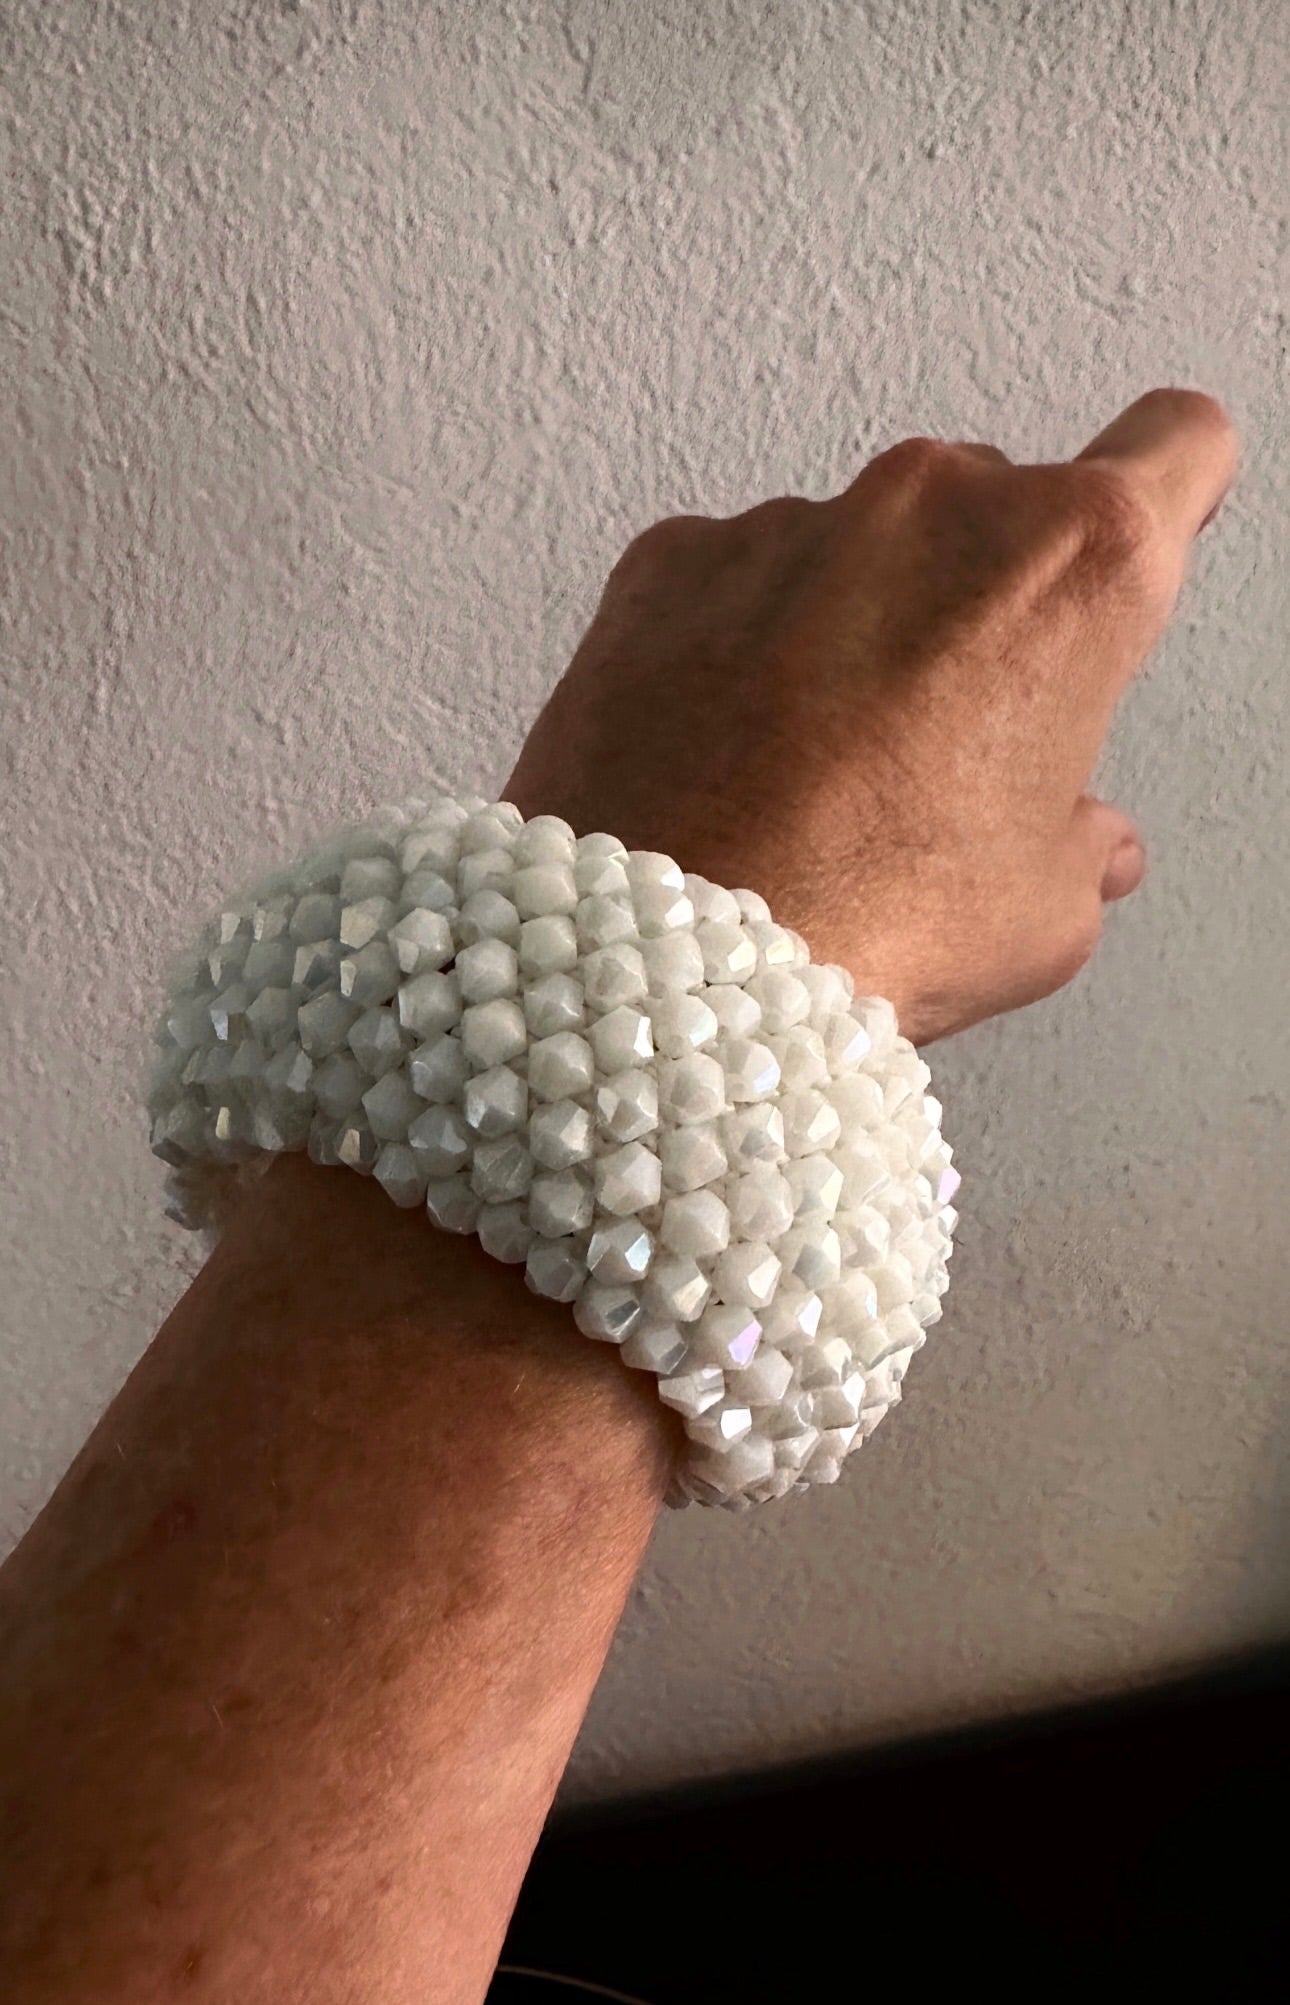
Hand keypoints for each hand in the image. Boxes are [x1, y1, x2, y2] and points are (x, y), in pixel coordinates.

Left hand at [506, 388, 1237, 1043]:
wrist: (666, 955)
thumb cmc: (858, 921)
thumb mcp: (1042, 910)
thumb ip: (1081, 843)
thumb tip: (1080, 842)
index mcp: (1072, 565)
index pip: (1178, 445)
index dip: (1169, 496)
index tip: (1145, 533)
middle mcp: (935, 507)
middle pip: (999, 509)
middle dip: (988, 599)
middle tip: (952, 731)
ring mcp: (794, 523)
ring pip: (860, 547)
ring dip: (857, 622)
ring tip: (819, 765)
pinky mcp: (673, 558)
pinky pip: (737, 577)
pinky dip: (741, 639)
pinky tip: (731, 747)